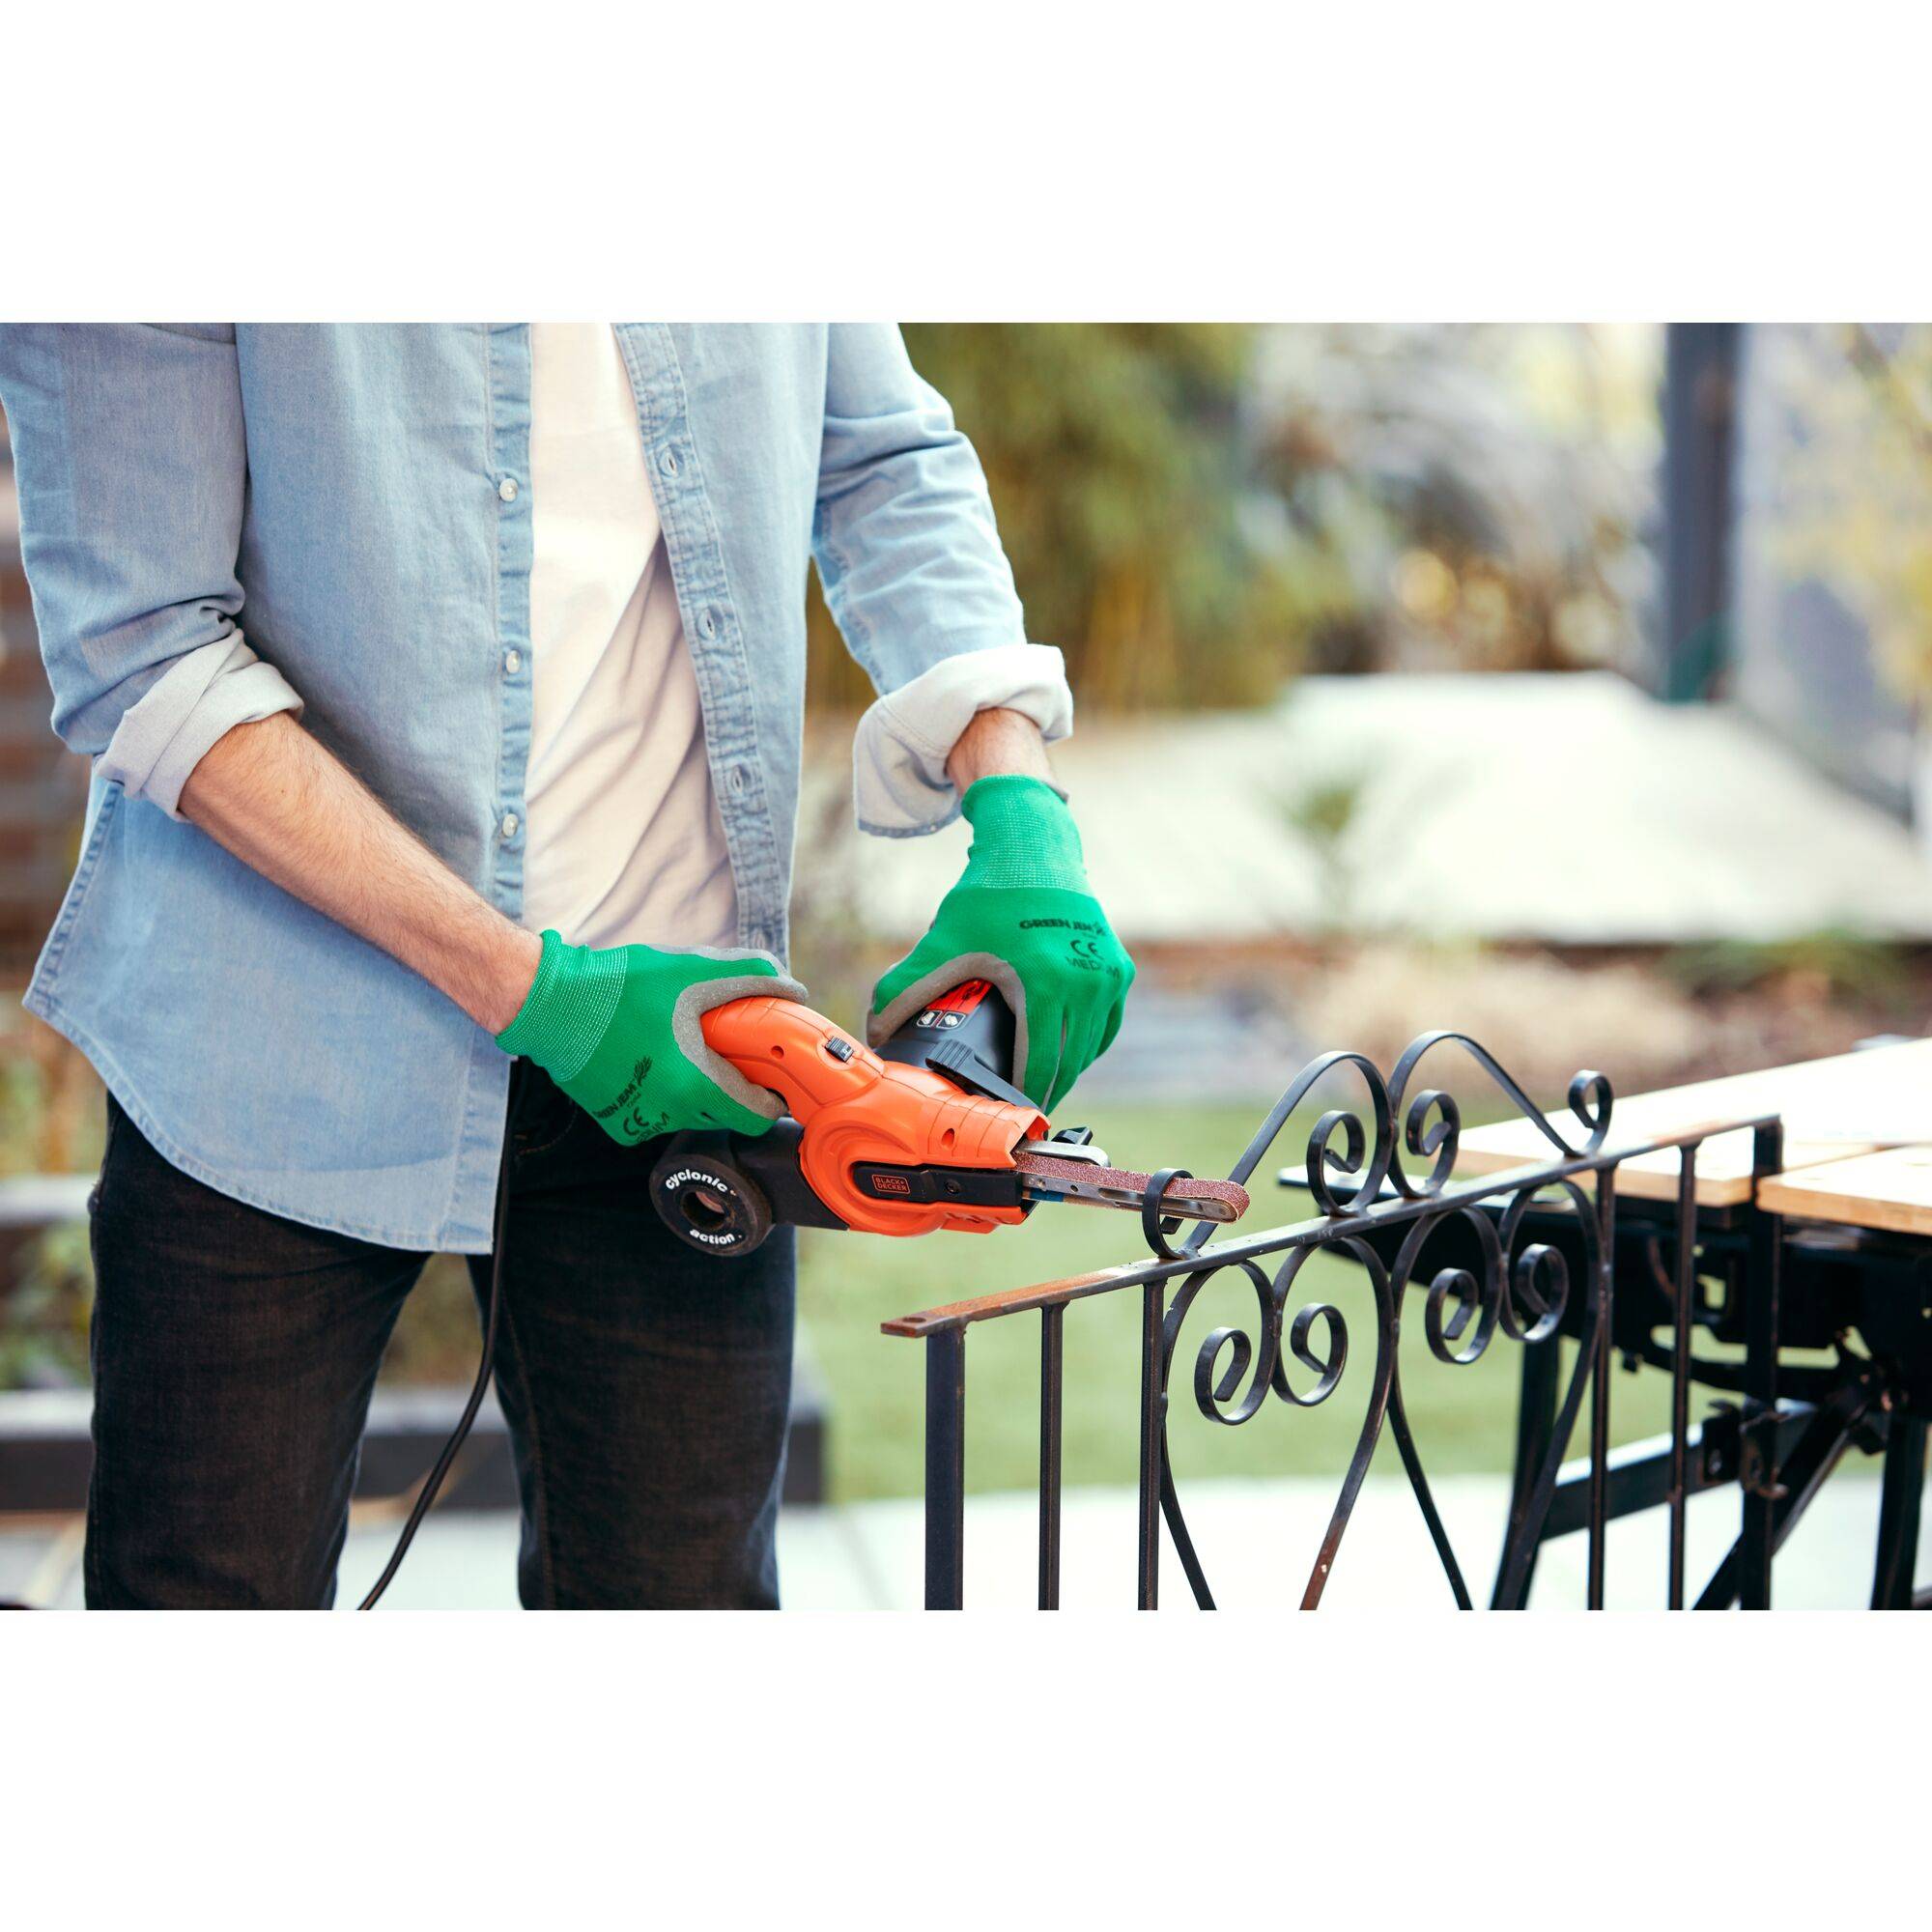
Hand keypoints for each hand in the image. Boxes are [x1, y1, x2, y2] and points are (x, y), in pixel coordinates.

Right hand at [497, 931, 806, 1143]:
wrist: (549, 1004)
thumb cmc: (619, 987)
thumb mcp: (691, 972)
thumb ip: (749, 978)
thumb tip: (792, 988)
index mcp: (692, 1083)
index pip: (755, 1116)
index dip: (771, 1097)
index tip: (772, 1078)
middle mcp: (667, 1114)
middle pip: (725, 1115)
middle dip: (734, 1089)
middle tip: (730, 1054)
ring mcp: (640, 1124)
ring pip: (691, 1116)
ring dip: (698, 1090)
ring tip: (684, 1049)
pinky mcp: (617, 1124)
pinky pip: (657, 1117)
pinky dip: (663, 1095)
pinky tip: (651, 1062)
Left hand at [869, 775, 1133, 1111]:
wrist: (1034, 847)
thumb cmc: (989, 895)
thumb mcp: (943, 941)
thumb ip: (904, 987)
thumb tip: (876, 1031)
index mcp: (1044, 982)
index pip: (1037, 1066)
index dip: (1022, 1099)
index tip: (1005, 1119)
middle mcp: (1085, 982)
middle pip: (1066, 1066)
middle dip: (1042, 1093)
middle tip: (1015, 1114)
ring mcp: (1107, 977)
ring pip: (1089, 1051)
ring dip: (1065, 1074)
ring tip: (1036, 1092)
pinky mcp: (1118, 970)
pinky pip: (1105, 1028)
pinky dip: (1085, 1048)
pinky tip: (1063, 1059)